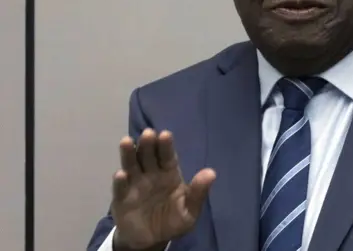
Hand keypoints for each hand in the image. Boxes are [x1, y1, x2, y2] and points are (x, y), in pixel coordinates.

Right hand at [111, 128, 215, 249]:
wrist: (153, 240)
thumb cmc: (173, 220)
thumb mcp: (190, 210)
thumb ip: (198, 192)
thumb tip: (212, 173)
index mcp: (169, 173)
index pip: (167, 156)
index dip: (166, 145)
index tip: (165, 135)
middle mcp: (151, 173)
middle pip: (148, 155)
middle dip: (147, 144)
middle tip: (148, 133)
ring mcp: (135, 184)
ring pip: (131, 165)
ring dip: (129, 153)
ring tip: (126, 141)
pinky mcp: (122, 198)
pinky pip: (120, 188)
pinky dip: (120, 181)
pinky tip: (122, 175)